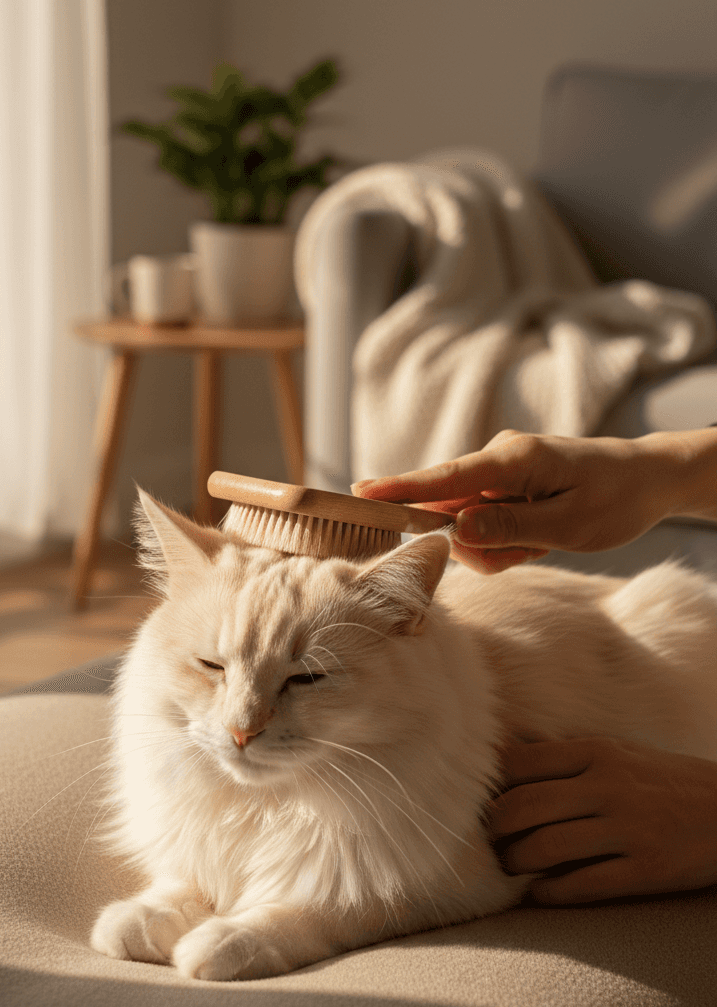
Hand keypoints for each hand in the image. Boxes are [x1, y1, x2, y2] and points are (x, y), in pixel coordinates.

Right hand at [353, 428, 716, 573]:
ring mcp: (498, 472)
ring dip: (502, 545)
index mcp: (513, 459)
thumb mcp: (569, 525)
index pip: (444, 478)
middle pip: (454, 513)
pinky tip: (540, 534)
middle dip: (484, 544)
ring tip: (545, 538)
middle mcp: (497, 458)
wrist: (648, 479)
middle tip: (535, 548)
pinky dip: (509, 539)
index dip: (400, 489)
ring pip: (469, 525)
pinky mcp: (501, 485)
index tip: (359, 493)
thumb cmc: (615, 498)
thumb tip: (454, 530)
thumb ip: (508, 528)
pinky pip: (484, 522)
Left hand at [487, 737, 716, 903]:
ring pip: (544, 848)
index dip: (490, 787)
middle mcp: (608, 786)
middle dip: (494, 831)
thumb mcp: (620, 753)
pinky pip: (581, 885)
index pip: (520, 763)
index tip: (481, 803)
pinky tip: (539, 892)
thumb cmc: (666, 781)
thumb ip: (569, 759)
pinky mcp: (646, 870)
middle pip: (523, 807)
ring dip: (515, 864)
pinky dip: (549, 893)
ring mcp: (628, 829)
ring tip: (512, 868)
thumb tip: (505, 761)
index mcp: (597, 753)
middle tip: (490, 842)